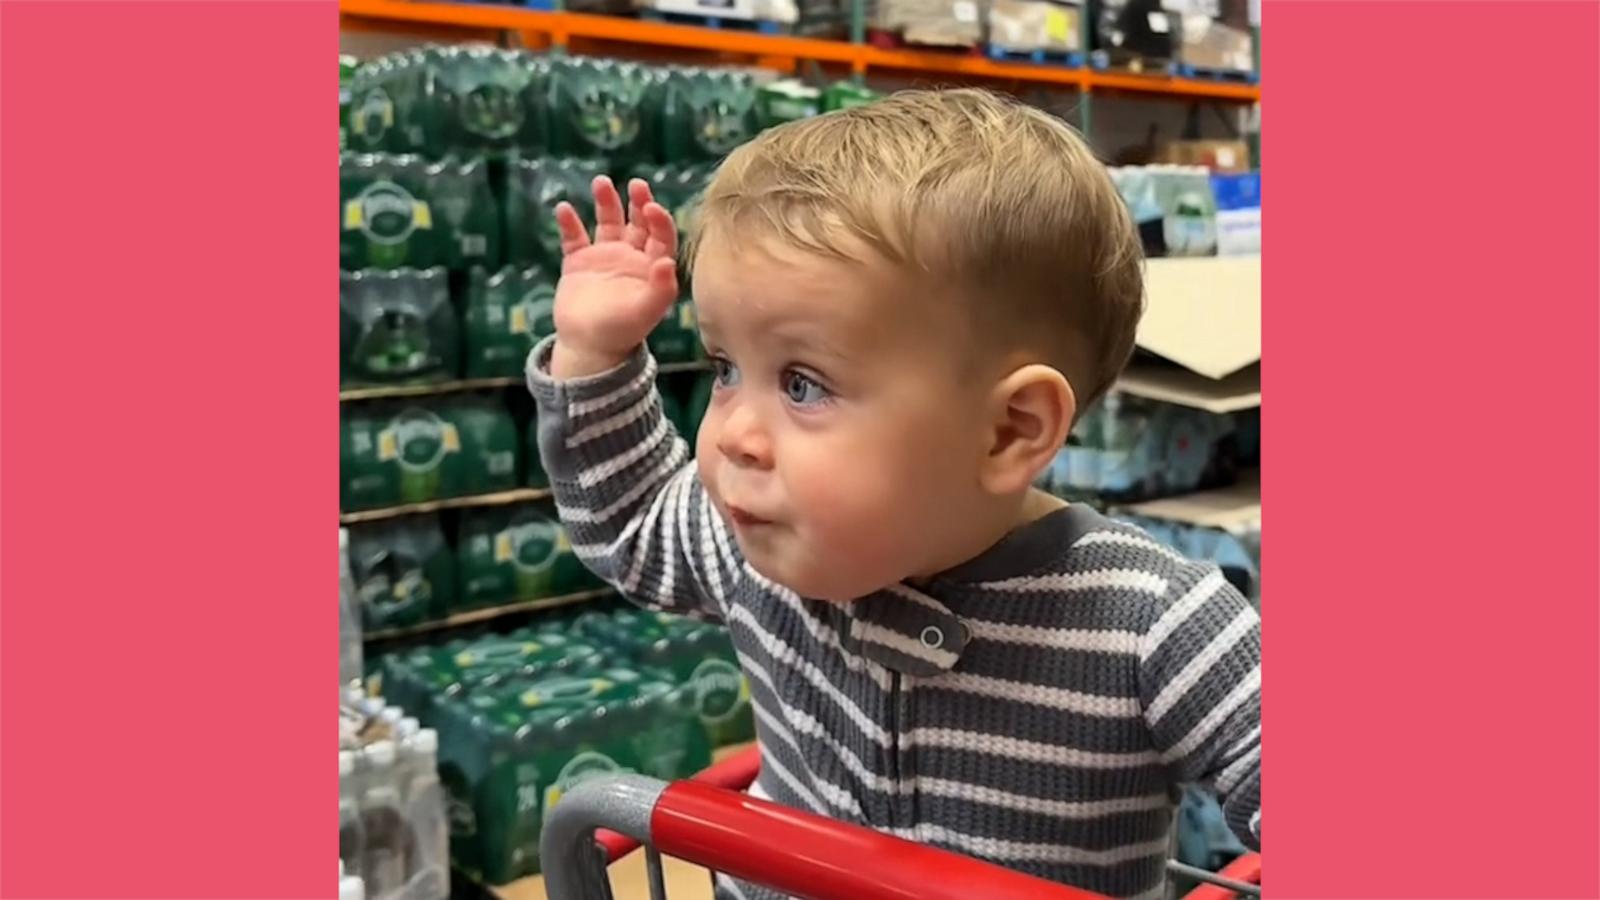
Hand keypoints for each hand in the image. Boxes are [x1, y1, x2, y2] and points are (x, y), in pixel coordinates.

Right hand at [549, 176, 679, 378]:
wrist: (589, 348)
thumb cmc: (622, 331)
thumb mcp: (646, 311)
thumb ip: (661, 288)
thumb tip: (667, 262)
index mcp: (652, 267)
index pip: (662, 236)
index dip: (659, 220)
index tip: (651, 207)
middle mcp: (631, 257)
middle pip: (638, 222)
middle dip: (638, 201)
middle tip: (636, 184)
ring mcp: (604, 257)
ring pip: (607, 222)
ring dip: (606, 202)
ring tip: (601, 182)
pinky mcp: (578, 262)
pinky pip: (573, 237)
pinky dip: (569, 223)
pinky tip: (563, 208)